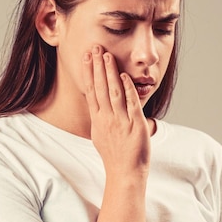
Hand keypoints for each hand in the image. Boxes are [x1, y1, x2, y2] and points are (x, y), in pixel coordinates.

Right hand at [82, 45, 150, 176]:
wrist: (125, 173)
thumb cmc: (114, 156)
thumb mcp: (100, 135)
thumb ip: (100, 118)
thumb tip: (97, 106)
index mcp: (98, 120)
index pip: (90, 91)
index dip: (88, 73)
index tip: (86, 57)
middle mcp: (107, 118)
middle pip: (100, 87)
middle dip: (97, 66)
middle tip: (95, 48)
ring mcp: (121, 121)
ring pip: (113, 92)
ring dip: (110, 72)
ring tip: (107, 55)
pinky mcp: (135, 125)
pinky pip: (131, 104)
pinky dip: (127, 89)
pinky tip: (124, 76)